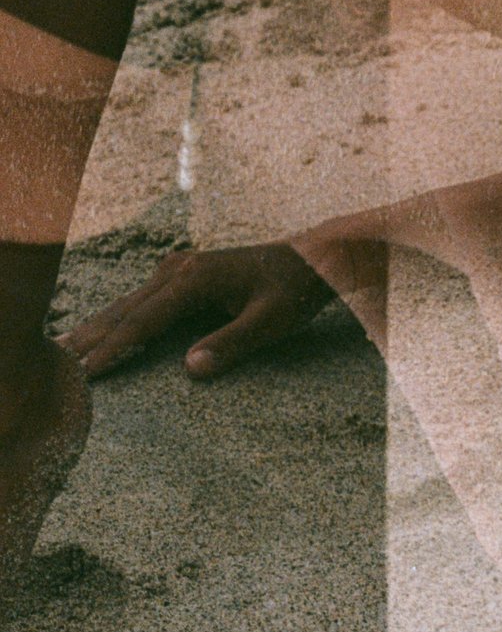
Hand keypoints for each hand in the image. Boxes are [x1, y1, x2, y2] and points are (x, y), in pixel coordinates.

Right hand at [59, 244, 335, 379]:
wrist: (313, 260)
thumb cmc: (294, 291)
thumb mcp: (271, 321)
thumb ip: (232, 343)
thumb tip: (190, 368)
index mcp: (195, 279)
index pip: (144, 321)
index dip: (113, 349)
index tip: (87, 372)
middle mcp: (181, 269)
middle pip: (126, 309)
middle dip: (91, 337)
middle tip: (57, 361)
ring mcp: (180, 268)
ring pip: (130, 302)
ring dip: (99, 326)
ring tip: (65, 348)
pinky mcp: (185, 273)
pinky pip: (143, 300)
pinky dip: (120, 318)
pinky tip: (102, 332)